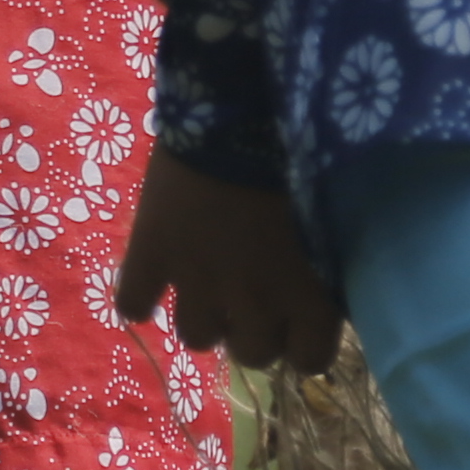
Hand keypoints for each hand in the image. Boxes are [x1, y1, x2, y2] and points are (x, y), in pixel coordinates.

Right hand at [109, 148, 344, 371]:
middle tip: (252, 293)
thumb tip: (331, 287)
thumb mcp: (336, 216)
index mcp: (308, 296)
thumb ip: (331, 263)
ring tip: (206, 281)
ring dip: (203, 314)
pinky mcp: (151, 257)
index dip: (302, 339)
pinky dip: (141, 296)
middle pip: (251, 354)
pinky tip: (155, 276)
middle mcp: (254, 305)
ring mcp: (197, 284)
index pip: (310, 360)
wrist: (240, 109)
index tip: (299, 315)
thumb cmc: (307, 155)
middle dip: (252, 329)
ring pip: (196, 337)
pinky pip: (134, 303)